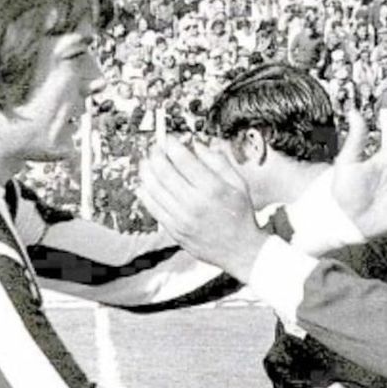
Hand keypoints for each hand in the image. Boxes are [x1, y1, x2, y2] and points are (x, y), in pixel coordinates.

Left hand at [137, 136, 267, 281]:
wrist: (240, 250)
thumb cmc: (241, 214)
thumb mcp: (239, 183)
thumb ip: (218, 161)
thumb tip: (196, 145)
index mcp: (213, 189)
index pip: (183, 159)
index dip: (171, 144)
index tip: (168, 138)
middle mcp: (195, 203)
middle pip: (163, 172)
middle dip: (155, 154)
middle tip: (154, 147)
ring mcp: (182, 219)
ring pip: (153, 189)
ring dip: (146, 171)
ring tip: (146, 162)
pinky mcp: (174, 230)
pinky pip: (152, 207)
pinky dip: (145, 192)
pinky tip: (146, 183)